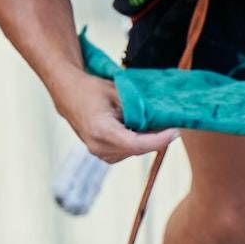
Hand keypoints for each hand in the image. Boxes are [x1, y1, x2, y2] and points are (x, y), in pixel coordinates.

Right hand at [52, 71, 176, 162]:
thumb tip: (162, 121)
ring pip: (134, 151)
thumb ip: (139, 110)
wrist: (68, 93)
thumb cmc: (93, 89)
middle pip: (139, 148)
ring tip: (155, 124)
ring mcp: (98, 152)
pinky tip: (141, 128)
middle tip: (172, 124)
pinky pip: (127, 150)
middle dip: (157, 138)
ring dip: (147, 140)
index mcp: (101, 131)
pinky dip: (137, 141)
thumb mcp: (119, 94)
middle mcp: (98, 146)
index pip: (138, 144)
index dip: (160, 139)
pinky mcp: (102, 153)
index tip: (176, 131)